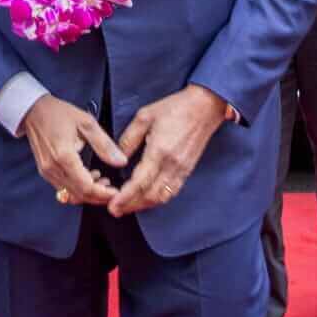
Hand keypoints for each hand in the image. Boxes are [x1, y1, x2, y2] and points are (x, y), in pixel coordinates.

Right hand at [21, 95, 125, 207]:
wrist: (33, 111)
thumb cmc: (59, 113)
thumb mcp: (86, 123)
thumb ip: (104, 144)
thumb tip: (121, 161)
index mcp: (64, 156)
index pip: (85, 186)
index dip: (103, 194)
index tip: (116, 192)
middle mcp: (53, 168)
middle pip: (78, 195)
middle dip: (98, 197)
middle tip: (113, 189)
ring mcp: (47, 172)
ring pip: (70, 194)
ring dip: (88, 193)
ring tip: (103, 180)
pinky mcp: (45, 172)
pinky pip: (63, 188)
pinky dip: (78, 188)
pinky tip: (89, 176)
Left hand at [109, 85, 229, 217]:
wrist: (205, 106)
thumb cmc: (176, 108)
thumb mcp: (145, 116)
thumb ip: (129, 138)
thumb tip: (118, 158)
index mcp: (159, 150)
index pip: (140, 182)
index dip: (125, 197)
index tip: (112, 206)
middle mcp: (172, 164)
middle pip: (150, 196)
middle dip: (131, 206)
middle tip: (115, 209)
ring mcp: (182, 169)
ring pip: (161, 197)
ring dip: (143, 206)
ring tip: (128, 206)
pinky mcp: (187, 170)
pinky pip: (171, 192)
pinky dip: (157, 199)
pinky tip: (147, 199)